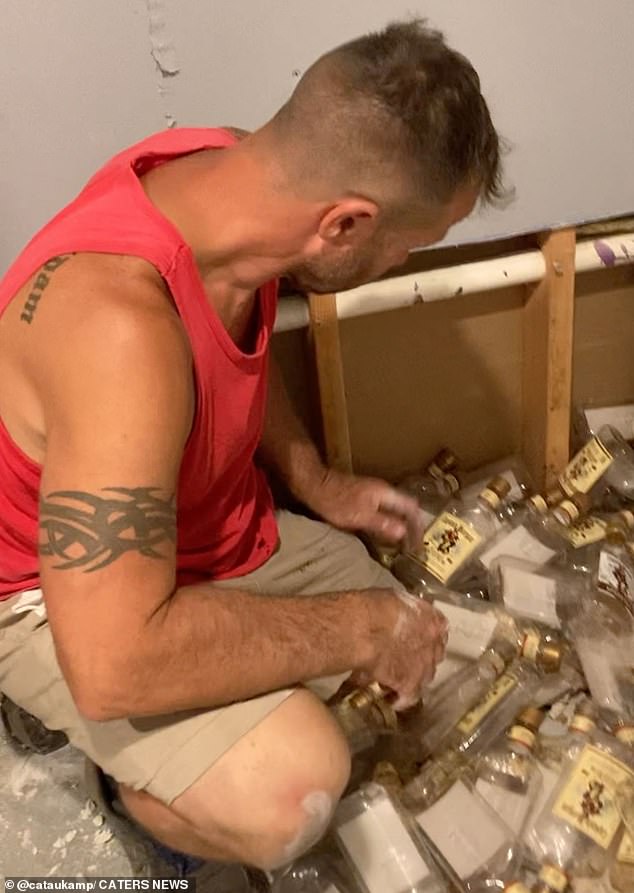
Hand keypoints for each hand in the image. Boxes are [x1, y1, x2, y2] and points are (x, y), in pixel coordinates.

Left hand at [304, 468, 424, 550]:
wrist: (315, 486)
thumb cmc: (336, 502)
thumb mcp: (360, 517)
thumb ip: (383, 524)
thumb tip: (404, 533)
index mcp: (386, 493)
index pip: (412, 508)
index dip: (418, 526)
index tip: (418, 543)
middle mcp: (383, 490)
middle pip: (406, 507)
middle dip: (412, 526)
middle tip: (413, 545)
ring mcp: (374, 492)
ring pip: (396, 508)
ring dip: (401, 524)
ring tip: (403, 542)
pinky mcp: (364, 497)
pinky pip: (385, 510)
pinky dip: (390, 521)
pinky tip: (385, 532)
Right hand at [355, 589, 447, 709]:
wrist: (364, 628)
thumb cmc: (373, 607)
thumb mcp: (393, 599)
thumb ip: (402, 611)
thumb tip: (396, 615)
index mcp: (434, 620)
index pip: (437, 630)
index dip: (424, 636)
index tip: (414, 638)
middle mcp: (435, 644)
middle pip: (433, 655)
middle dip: (420, 658)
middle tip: (402, 658)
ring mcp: (425, 666)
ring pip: (424, 677)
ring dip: (411, 678)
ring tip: (394, 680)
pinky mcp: (410, 685)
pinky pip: (408, 696)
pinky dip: (399, 699)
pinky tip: (389, 699)